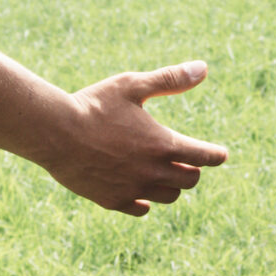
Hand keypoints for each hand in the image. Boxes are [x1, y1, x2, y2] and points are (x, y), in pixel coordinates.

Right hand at [41, 62, 227, 216]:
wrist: (55, 133)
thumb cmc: (94, 104)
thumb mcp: (133, 85)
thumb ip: (170, 79)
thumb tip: (203, 68)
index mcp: (163, 144)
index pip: (203, 157)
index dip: (215, 155)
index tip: (221, 155)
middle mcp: (152, 172)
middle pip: (189, 180)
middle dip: (193, 169)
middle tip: (189, 160)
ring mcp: (132, 189)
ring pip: (168, 197)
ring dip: (172, 185)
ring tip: (166, 173)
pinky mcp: (112, 200)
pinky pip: (140, 208)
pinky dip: (146, 201)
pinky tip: (142, 191)